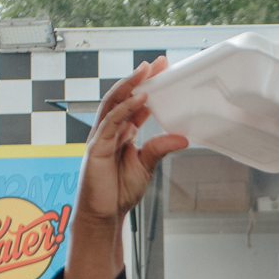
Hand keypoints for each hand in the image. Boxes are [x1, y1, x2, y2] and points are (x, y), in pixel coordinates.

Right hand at [76, 60, 188, 230]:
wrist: (102, 215)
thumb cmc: (118, 193)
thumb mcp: (145, 167)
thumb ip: (159, 149)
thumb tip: (182, 137)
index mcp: (120, 134)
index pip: (134, 104)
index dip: (147, 87)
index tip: (162, 72)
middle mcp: (109, 131)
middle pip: (123, 97)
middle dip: (139, 78)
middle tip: (157, 63)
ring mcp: (100, 137)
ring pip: (114, 104)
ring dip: (130, 85)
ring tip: (146, 70)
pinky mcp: (96, 147)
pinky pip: (111, 122)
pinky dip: (125, 109)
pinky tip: (138, 98)